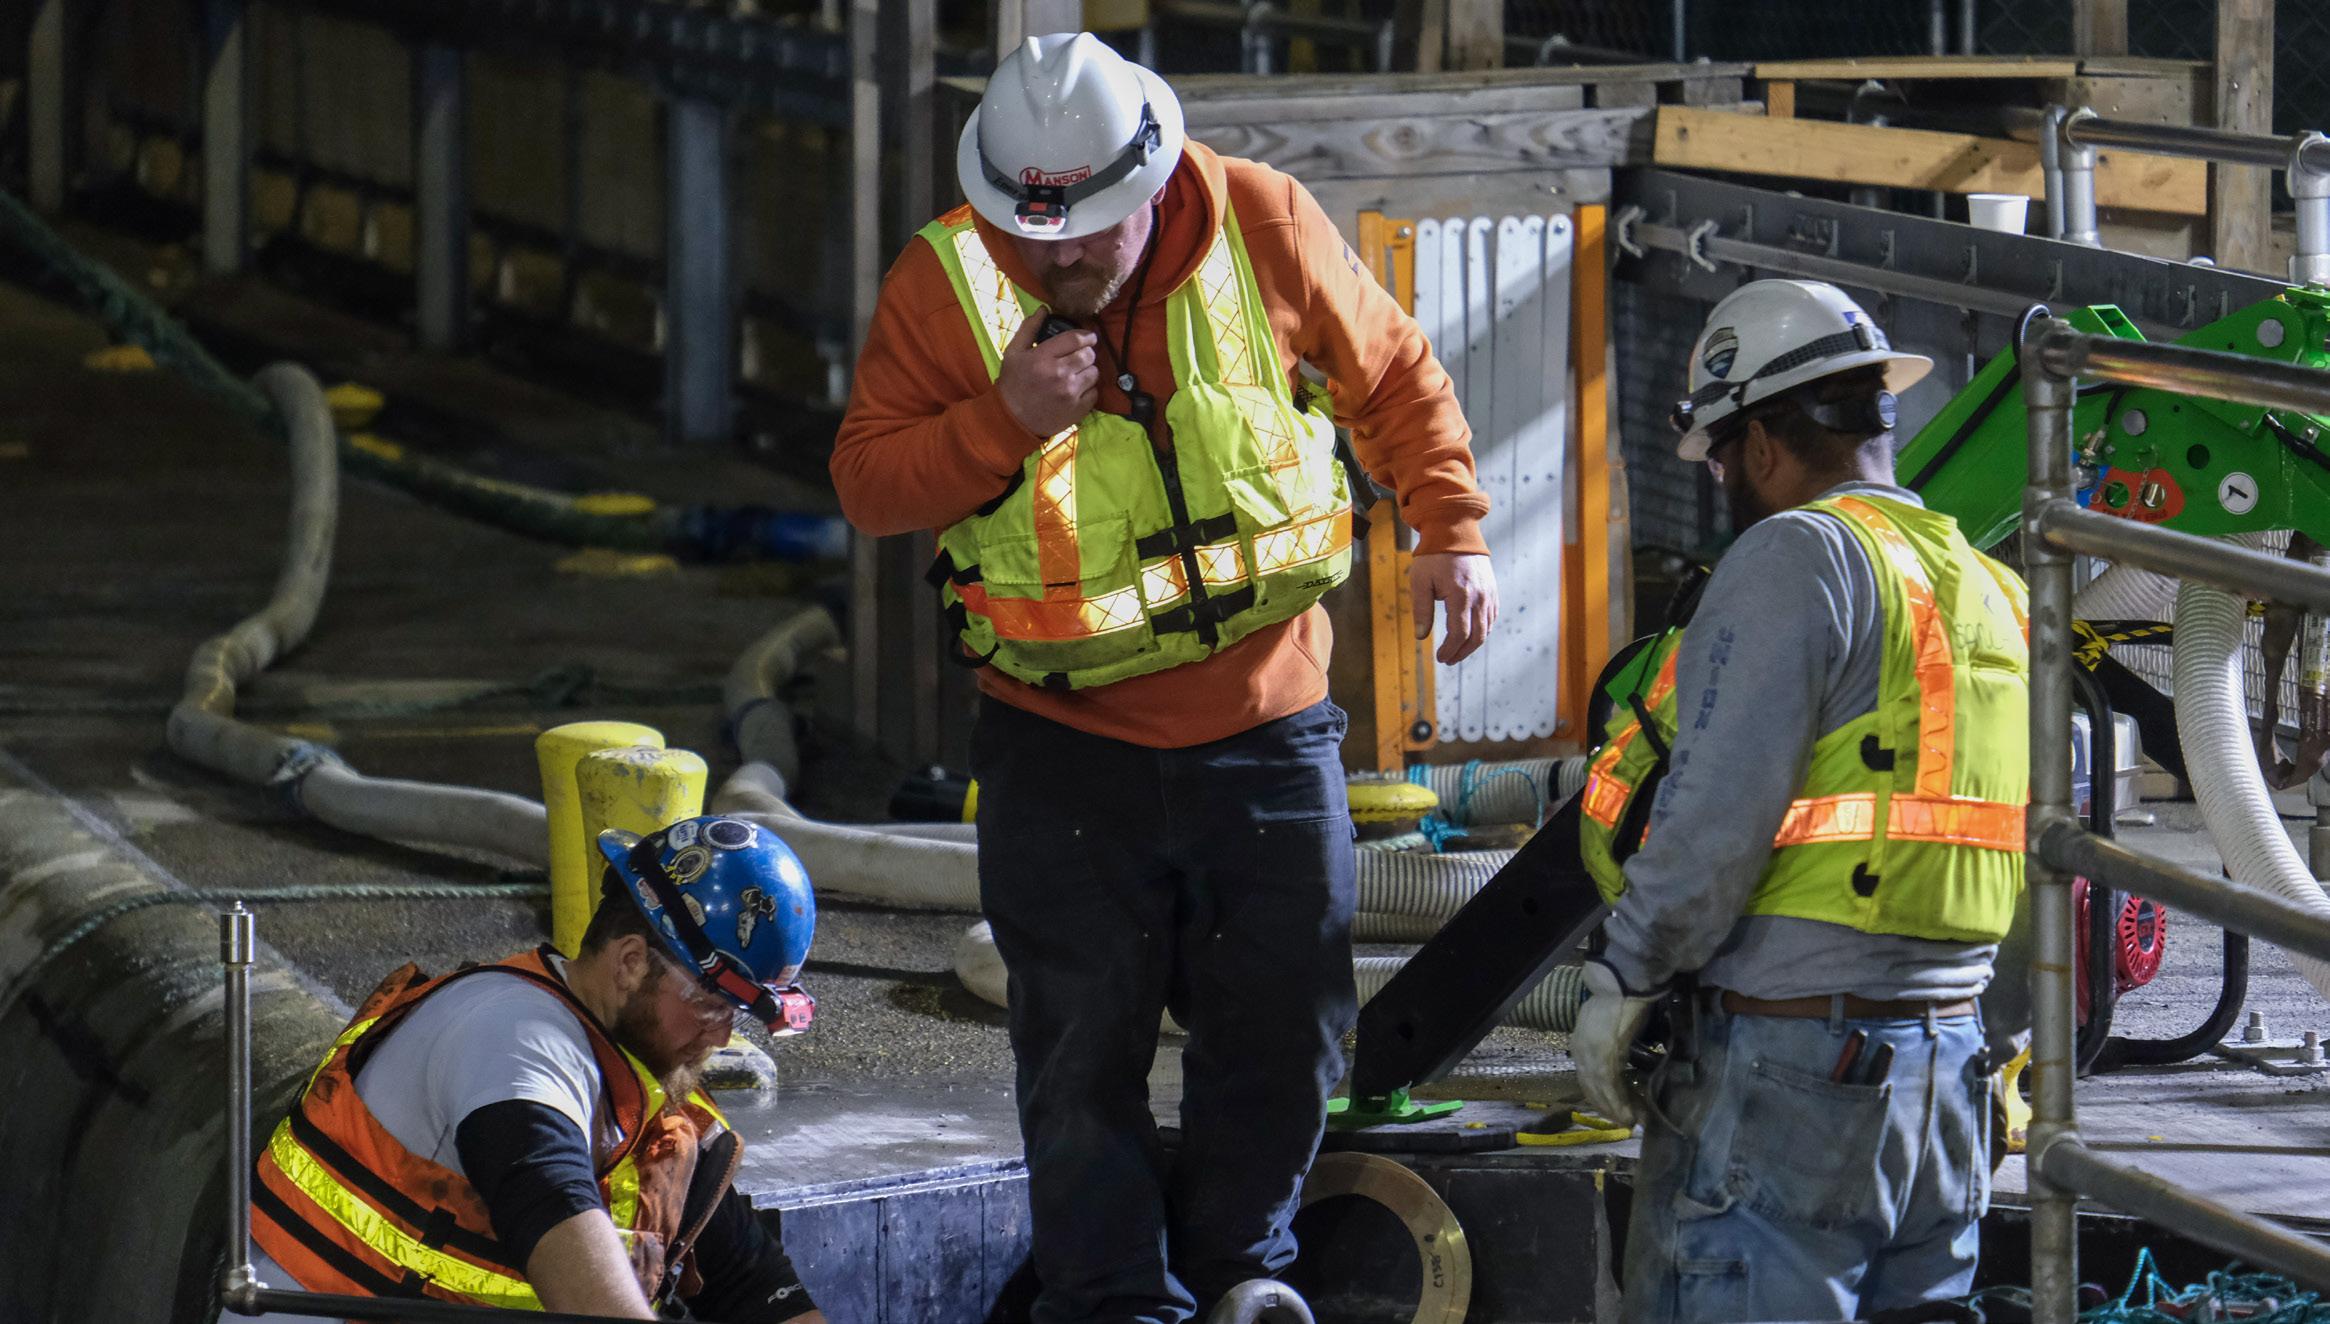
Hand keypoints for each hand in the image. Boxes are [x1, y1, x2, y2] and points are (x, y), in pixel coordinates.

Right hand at [996, 312, 1098, 437]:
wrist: (1012, 421)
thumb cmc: (1012, 384)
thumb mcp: (1013, 353)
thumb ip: (1029, 329)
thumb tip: (1044, 309)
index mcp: (1043, 358)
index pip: (1076, 339)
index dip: (1086, 335)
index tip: (1088, 337)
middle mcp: (1060, 374)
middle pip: (1089, 354)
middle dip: (1086, 352)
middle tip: (1079, 355)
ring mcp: (1071, 393)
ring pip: (1094, 373)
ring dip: (1088, 370)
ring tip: (1076, 373)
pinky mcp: (1078, 409)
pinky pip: (1094, 392)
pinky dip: (1088, 390)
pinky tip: (1076, 390)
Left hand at [1410, 552, 1497, 665]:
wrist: (1455, 530)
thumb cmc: (1433, 556)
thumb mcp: (1420, 581)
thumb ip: (1422, 610)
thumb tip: (1422, 637)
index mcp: (1460, 595)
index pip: (1459, 633)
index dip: (1450, 650)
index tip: (1440, 658)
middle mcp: (1479, 597)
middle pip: (1477, 636)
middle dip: (1462, 652)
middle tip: (1448, 660)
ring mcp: (1489, 593)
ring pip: (1486, 629)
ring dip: (1472, 644)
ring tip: (1457, 652)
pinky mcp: (1493, 590)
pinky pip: (1492, 617)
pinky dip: (1483, 630)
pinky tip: (1470, 635)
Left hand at [1571, 960, 1659, 1127]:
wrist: (1622, 984)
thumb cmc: (1622, 1002)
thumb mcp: (1610, 1028)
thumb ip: (1612, 1045)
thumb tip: (1623, 1060)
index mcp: (1581, 1044)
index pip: (1587, 1078)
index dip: (1600, 1096)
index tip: (1614, 1110)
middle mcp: (1581, 1052)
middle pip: (1591, 1088)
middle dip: (1608, 1107)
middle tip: (1624, 1122)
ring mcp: (1590, 1055)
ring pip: (1600, 1091)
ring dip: (1615, 1109)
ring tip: (1629, 1123)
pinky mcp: (1605, 1056)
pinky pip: (1610, 1086)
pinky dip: (1619, 1103)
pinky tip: (1628, 1116)